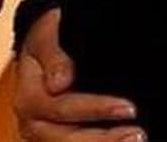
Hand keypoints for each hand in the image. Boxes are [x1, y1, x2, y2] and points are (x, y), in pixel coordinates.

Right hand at [14, 7, 142, 141]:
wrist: (40, 44)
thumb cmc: (47, 37)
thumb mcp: (46, 35)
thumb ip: (53, 56)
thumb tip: (59, 83)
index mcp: (29, 97)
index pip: (64, 108)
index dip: (96, 110)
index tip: (128, 109)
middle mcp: (34, 121)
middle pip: (66, 137)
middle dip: (103, 138)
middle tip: (137, 134)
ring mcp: (44, 131)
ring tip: (136, 139)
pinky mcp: (56, 134)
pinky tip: (122, 139)